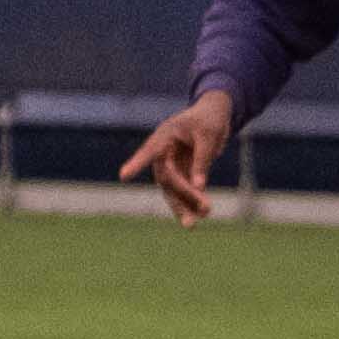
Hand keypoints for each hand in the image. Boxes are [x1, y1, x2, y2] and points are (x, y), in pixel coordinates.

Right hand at [125, 91, 232, 226]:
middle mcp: (163, 151)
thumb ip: (202, 160)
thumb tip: (198, 187)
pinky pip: (184, 190)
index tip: (123, 176)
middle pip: (166, 178)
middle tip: (205, 210)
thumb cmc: (209, 119)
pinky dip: (193, 201)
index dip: (137, 163)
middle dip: (182, 196)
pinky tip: (203, 214)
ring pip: (172, 189)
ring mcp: (171, 162)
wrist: (214, 114)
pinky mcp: (182, 170)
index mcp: (165, 136)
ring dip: (184, 205)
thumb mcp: (208, 136)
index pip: (149, 151)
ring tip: (192, 224)